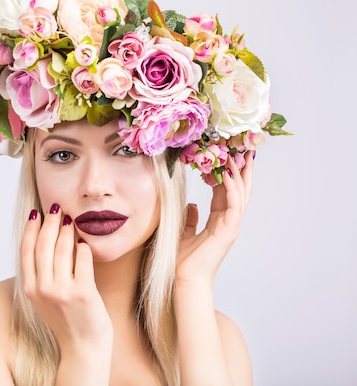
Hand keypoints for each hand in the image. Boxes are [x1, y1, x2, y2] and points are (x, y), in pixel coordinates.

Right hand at [20, 203, 112, 352]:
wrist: (83, 348)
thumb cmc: (66, 320)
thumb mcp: (43, 298)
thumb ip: (40, 274)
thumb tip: (43, 241)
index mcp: (30, 289)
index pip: (26, 250)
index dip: (31, 228)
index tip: (36, 213)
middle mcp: (43, 289)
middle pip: (43, 245)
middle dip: (50, 222)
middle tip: (57, 208)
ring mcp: (63, 291)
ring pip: (63, 249)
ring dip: (67, 231)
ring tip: (71, 221)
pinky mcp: (83, 293)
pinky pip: (83, 259)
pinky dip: (84, 247)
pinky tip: (84, 243)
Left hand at [176, 151, 253, 286]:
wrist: (185, 279)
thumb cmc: (183, 261)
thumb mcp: (183, 233)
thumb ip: (189, 219)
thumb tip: (192, 205)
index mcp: (219, 221)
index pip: (226, 191)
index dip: (227, 173)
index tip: (226, 155)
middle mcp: (228, 222)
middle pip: (239, 190)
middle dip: (241, 169)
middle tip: (243, 148)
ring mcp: (231, 226)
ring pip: (240, 194)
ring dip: (240, 174)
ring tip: (239, 154)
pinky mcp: (228, 231)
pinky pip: (233, 205)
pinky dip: (232, 188)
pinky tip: (228, 174)